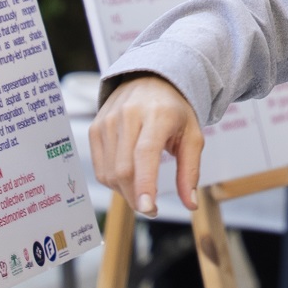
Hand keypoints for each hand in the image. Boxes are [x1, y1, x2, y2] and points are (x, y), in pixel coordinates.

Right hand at [88, 75, 202, 216]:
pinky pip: (99, 167)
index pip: (145, 153)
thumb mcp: (192, 136)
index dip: (145, 183)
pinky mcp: (95, 127)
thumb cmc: (175, 111)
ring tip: (141, 191)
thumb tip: (191, 205)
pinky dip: (113, 181)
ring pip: (109, 172)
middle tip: (151, 208)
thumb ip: (190, 171)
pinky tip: (128, 179)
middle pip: (124, 169)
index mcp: (158, 114)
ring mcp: (108, 120)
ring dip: (125, 192)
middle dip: (136, 197)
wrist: (150, 80)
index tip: (148, 208)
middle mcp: (128, 114)